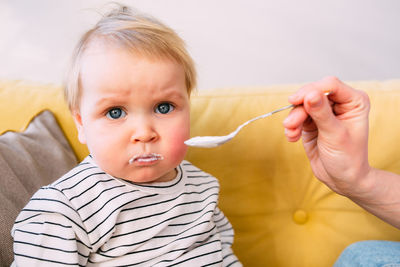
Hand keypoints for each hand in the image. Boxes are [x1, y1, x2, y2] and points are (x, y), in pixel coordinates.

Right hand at [283, 76, 371, 195]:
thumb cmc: (347, 158)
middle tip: (290, 124)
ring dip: (293, 119)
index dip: (311, 90)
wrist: (342, 179)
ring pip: (302, 105)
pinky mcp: (312, 121)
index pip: (330, 85)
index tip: (296, 100)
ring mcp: (324, 112)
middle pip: (312, 94)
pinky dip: (292, 127)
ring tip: (291, 134)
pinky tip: (292, 138)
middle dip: (299, 109)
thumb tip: (310, 94)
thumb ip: (322, 113)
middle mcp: (340, 103)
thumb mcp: (335, 135)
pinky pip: (297, 117)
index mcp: (354, 101)